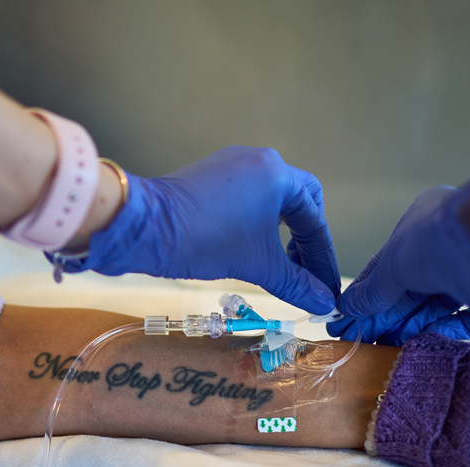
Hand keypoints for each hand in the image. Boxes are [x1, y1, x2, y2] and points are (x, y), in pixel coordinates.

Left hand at [70, 146, 339, 314]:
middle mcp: (259, 161)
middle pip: (300, 202)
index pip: (315, 219)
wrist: (144, 227)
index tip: (326, 288)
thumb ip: (296, 284)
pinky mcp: (209, 176)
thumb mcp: (257, 265)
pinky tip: (250, 248)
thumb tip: (325, 303)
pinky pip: (247, 198)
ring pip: (272, 200)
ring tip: (279, 265)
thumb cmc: (204, 239)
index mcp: (277, 174)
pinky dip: (257, 224)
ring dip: (281, 233)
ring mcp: (232, 164)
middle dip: (306, 239)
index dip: (323, 258)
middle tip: (305, 271)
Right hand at [331, 172, 469, 343]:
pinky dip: (442, 333)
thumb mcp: (393, 264)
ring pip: (434, 307)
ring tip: (383, 350)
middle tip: (360, 343)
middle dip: (385, 317)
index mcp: (423, 226)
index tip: (347, 321)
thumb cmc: (438, 242)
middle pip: (410, 290)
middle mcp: (448, 247)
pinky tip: (420, 345)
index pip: (388, 266)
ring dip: (409, 328)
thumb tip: (346, 308)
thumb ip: (372, 289)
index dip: (367, 296)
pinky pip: (464, 321)